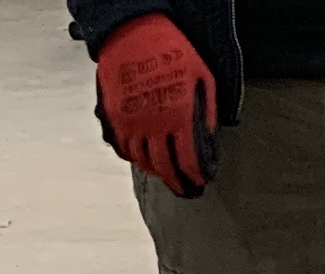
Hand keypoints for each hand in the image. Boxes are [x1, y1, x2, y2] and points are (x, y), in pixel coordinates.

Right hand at [94, 13, 218, 199]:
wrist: (132, 31)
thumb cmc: (170, 49)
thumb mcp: (202, 77)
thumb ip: (207, 110)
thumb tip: (210, 137)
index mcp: (179, 116)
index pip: (188, 160)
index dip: (196, 175)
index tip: (200, 181)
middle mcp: (153, 124)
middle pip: (165, 167)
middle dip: (178, 183)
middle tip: (186, 190)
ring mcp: (131, 123)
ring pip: (143, 161)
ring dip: (156, 172)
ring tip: (166, 175)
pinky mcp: (114, 117)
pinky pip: (123, 148)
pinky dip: (135, 157)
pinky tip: (144, 158)